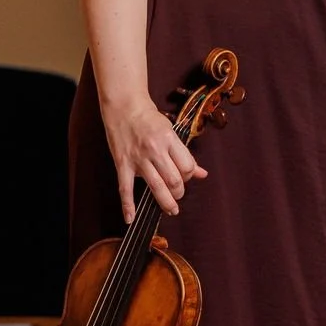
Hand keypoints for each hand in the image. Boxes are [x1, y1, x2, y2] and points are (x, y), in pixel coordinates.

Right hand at [104, 93, 205, 223]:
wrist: (125, 107)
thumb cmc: (150, 119)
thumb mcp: (172, 133)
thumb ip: (185, 155)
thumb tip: (202, 173)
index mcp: (170, 140)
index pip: (187, 166)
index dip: (189, 176)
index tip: (186, 177)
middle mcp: (155, 150)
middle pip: (174, 179)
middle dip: (180, 191)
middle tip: (179, 194)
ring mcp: (138, 158)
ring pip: (156, 186)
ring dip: (166, 202)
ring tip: (171, 209)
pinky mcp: (123, 164)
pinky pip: (125, 188)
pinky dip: (128, 205)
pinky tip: (131, 218)